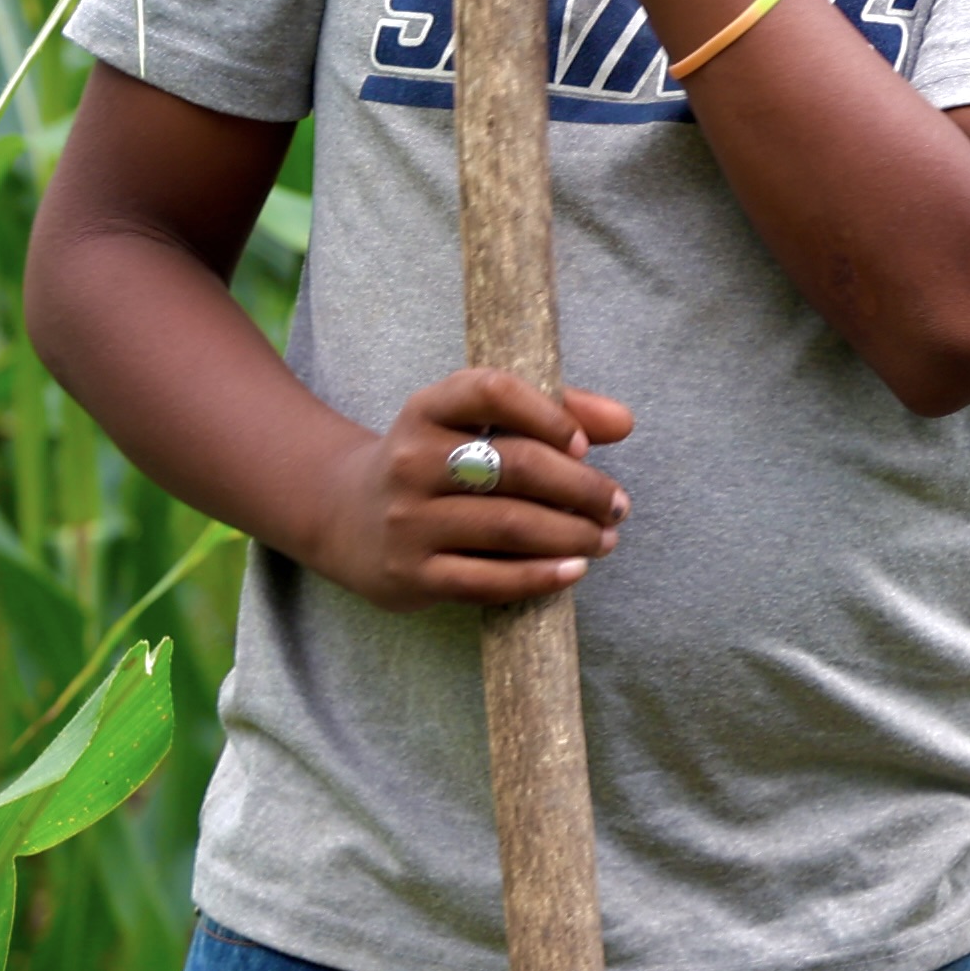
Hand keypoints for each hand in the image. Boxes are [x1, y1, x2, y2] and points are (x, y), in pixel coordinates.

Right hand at [299, 364, 636, 612]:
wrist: (345, 519)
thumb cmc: (435, 465)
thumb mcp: (472, 425)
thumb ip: (551, 411)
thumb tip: (623, 421)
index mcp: (427, 409)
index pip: (492, 391)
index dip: (549, 414)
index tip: (584, 445)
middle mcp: (411, 460)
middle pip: (517, 465)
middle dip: (582, 487)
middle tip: (617, 505)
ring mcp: (408, 520)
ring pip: (511, 526)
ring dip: (573, 534)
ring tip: (604, 537)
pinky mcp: (412, 574)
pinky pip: (489, 579)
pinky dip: (541, 576)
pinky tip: (573, 570)